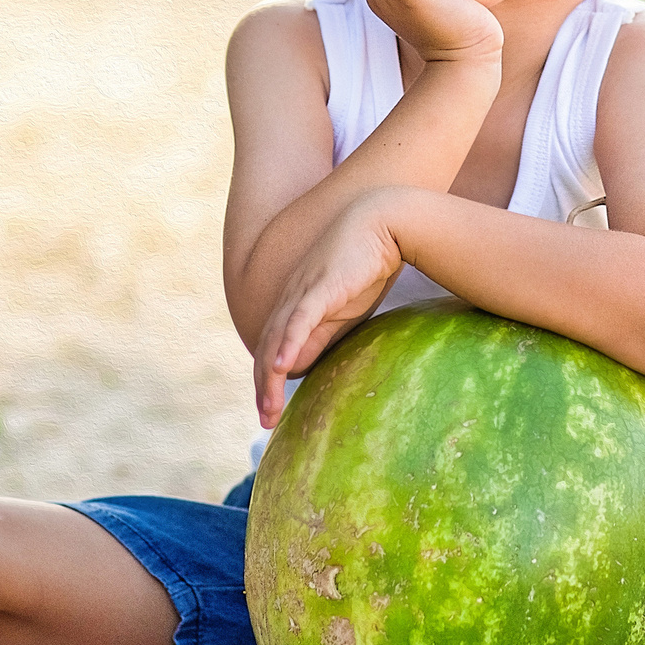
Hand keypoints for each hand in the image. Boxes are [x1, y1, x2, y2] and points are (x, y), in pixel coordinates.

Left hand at [254, 191, 406, 427]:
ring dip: (268, 378)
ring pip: (277, 340)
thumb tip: (299, 364)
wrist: (382, 222)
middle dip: (262, 388)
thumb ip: (319, 334)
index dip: (267, 381)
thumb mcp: (340, 309)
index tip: (270, 413)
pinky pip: (298, 320)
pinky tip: (279, 368)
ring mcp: (303, 292)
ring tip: (268, 409)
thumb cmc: (364, 263)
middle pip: (267, 349)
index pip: (272, 349)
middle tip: (266, 422)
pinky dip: (287, 345)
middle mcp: (291, 299)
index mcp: (295, 305)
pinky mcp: (320, 287)